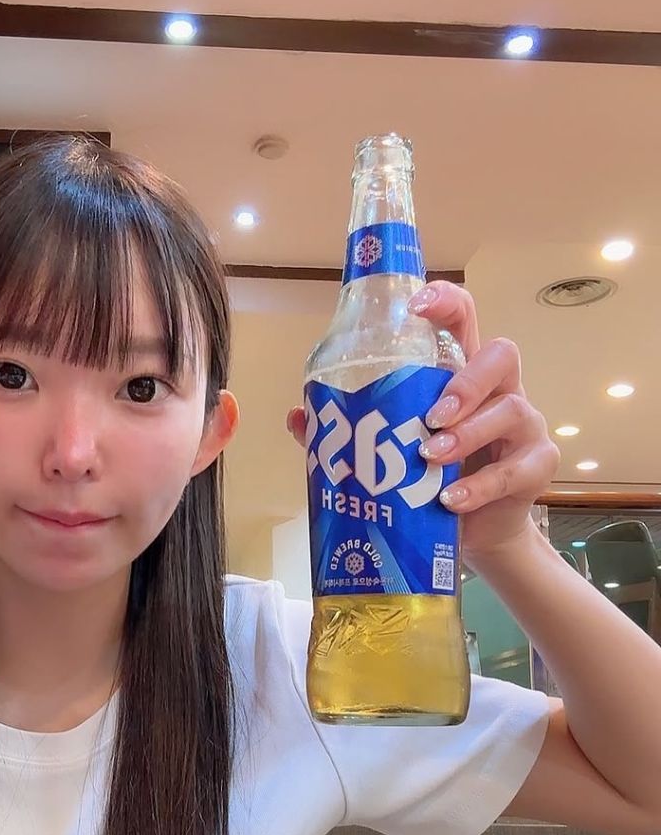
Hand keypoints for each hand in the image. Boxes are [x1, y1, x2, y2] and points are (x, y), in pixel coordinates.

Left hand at [286, 280, 560, 565]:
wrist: (472, 532)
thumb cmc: (432, 478)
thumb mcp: (391, 451)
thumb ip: (348, 429)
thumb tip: (299, 416)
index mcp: (461, 373)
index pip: (463, 318)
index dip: (445, 302)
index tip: (415, 305)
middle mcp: (498, 390)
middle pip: (500, 355)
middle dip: (465, 382)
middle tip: (430, 417)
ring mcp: (523, 426)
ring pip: (511, 409)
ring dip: (468, 433)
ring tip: (432, 457)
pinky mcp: (536, 467)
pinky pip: (516, 470)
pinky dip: (480, 486)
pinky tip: (451, 499)